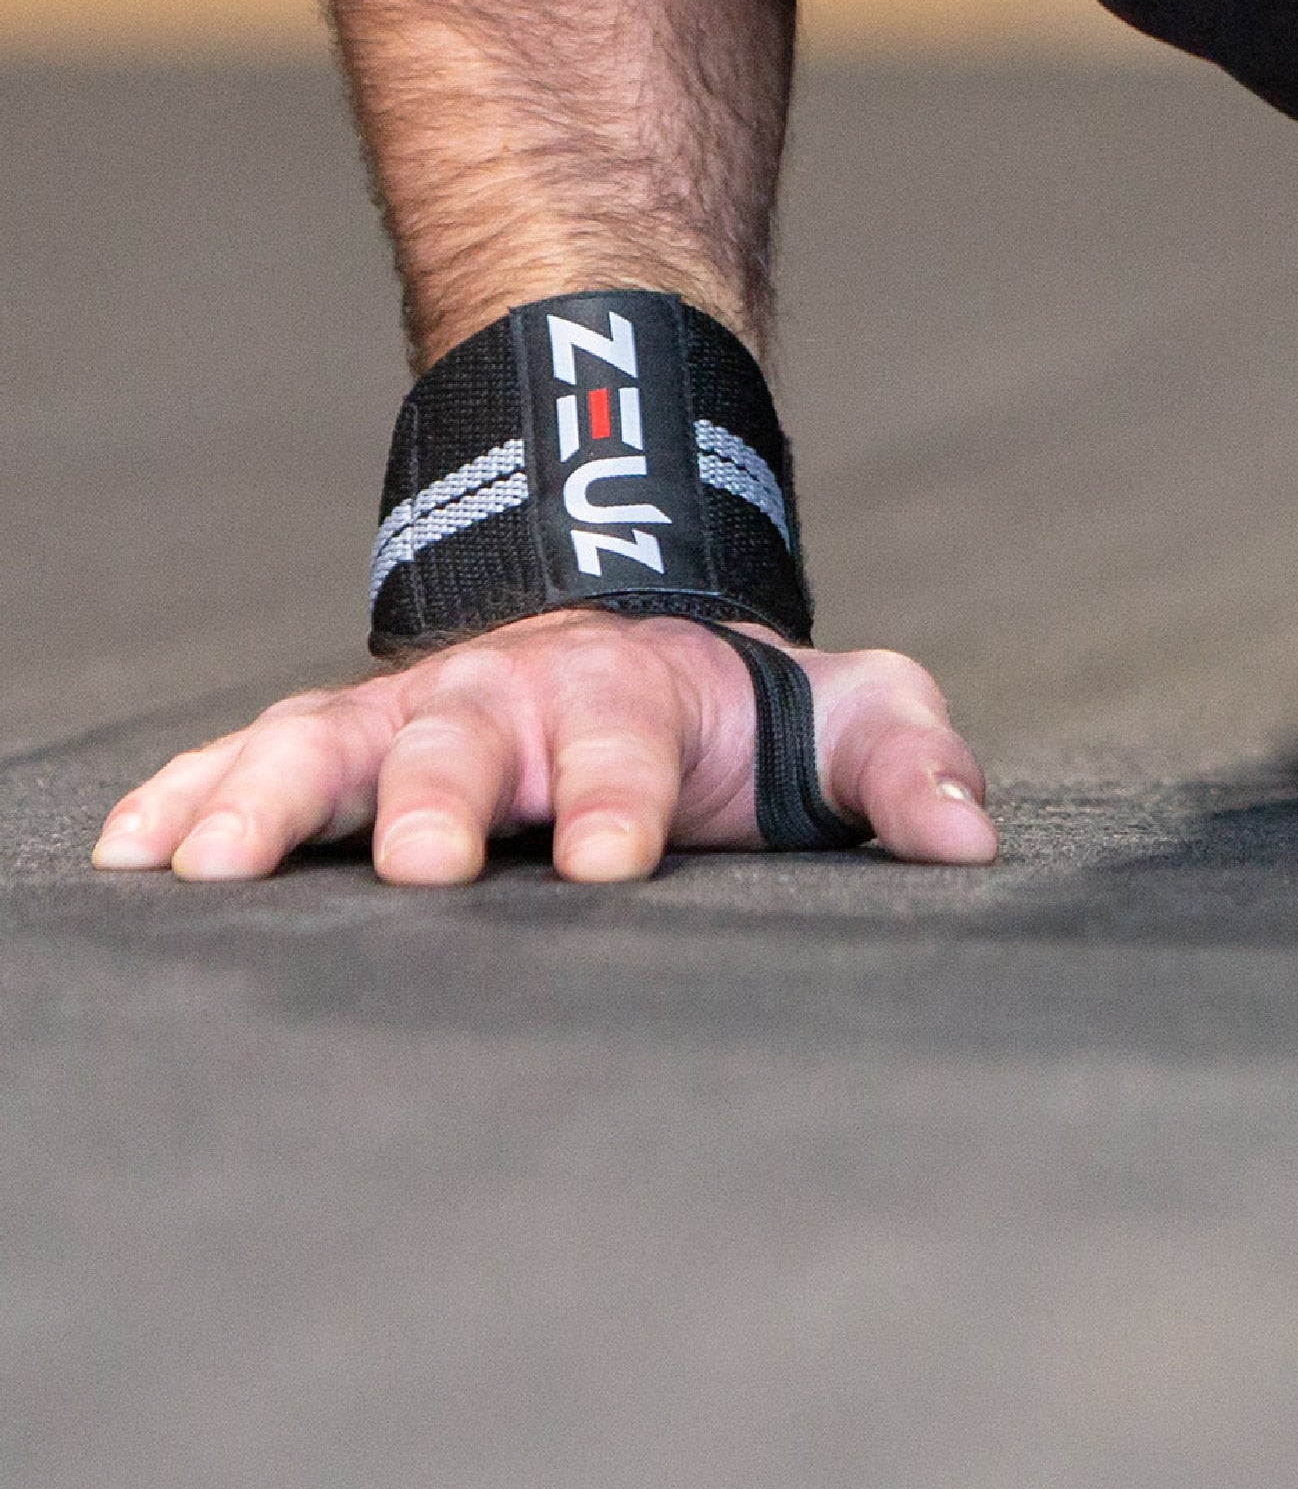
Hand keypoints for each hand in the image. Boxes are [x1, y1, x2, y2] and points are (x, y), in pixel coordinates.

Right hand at [91, 614, 995, 887]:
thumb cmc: (749, 706)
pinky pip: (251, 759)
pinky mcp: (341, 742)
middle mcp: (511, 701)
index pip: (633, 752)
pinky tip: (133, 850)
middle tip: (424, 868)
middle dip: (445, 802)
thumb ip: (908, 765)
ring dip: (274, 801)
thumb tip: (973, 840)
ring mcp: (415, 717)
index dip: (624, 800)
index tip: (618, 859)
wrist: (644, 619)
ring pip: (332, 745)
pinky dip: (188, 796)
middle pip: (468, 743)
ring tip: (208, 866)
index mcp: (636, 699)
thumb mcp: (850, 711)